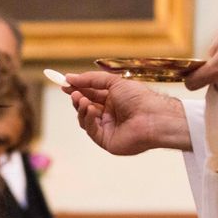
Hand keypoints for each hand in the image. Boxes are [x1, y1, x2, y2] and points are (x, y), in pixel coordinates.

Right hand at [63, 71, 190, 154]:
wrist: (153, 116)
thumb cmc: (139, 98)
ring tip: (82, 100)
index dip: (77, 88)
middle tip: (71, 91)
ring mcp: (108, 128)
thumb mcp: (113, 82)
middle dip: (77, 98)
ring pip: (85, 119)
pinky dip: (88, 119)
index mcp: (113, 100)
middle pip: (85, 107)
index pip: (90, 94)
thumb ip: (91, 80)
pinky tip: (90, 110)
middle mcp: (110, 115)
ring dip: (80, 108)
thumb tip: (69, 77)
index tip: (64, 83)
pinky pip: (91, 130)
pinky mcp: (106, 141)